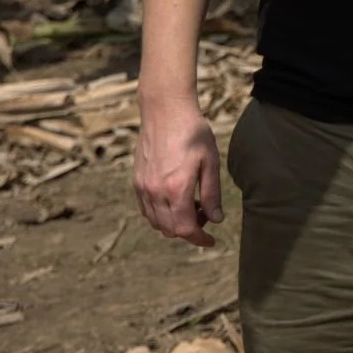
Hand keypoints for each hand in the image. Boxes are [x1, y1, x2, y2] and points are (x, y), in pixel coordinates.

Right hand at [133, 100, 223, 246]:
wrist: (165, 111)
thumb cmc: (193, 133)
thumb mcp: (210, 161)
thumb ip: (211, 193)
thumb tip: (215, 220)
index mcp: (176, 189)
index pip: (185, 228)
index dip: (199, 239)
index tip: (211, 241)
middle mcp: (155, 192)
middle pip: (169, 229)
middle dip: (189, 230)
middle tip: (206, 216)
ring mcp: (143, 187)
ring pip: (156, 222)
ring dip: (174, 223)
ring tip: (194, 206)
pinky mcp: (136, 181)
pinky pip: (146, 209)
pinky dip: (161, 214)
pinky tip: (176, 200)